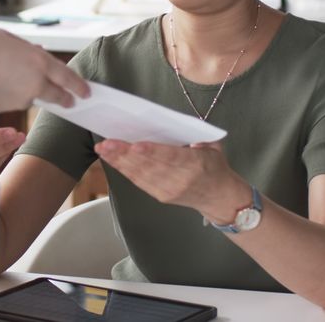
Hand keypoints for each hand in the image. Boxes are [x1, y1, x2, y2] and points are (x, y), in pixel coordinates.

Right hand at [0, 27, 90, 112]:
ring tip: (18, 81)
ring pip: (33, 97)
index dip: (78, 85)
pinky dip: (14, 96)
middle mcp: (34, 83)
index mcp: (38, 62)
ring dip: (32, 93)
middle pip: (57, 96)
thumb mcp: (4, 37)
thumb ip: (25, 47)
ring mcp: (20, 99)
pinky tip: (1, 85)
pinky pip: (14, 102)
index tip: (85, 91)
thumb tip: (36, 52)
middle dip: (65, 98)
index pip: (67, 77)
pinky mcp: (5, 109)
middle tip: (70, 100)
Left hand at [94, 139, 251, 224]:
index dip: (152, 152)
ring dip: (119, 162)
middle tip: (107, 143)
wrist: (220, 198)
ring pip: (140, 174)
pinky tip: (112, 160)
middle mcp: (180, 180)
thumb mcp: (214, 147)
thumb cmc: (215, 167)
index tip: (135, 145)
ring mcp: (168, 190)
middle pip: (149, 166)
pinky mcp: (160, 196)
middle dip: (125, 154)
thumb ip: (199, 136)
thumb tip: (180, 126)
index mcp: (195, 164)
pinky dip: (124, 170)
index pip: (171, 157)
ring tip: (104, 149)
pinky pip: (139, 182)